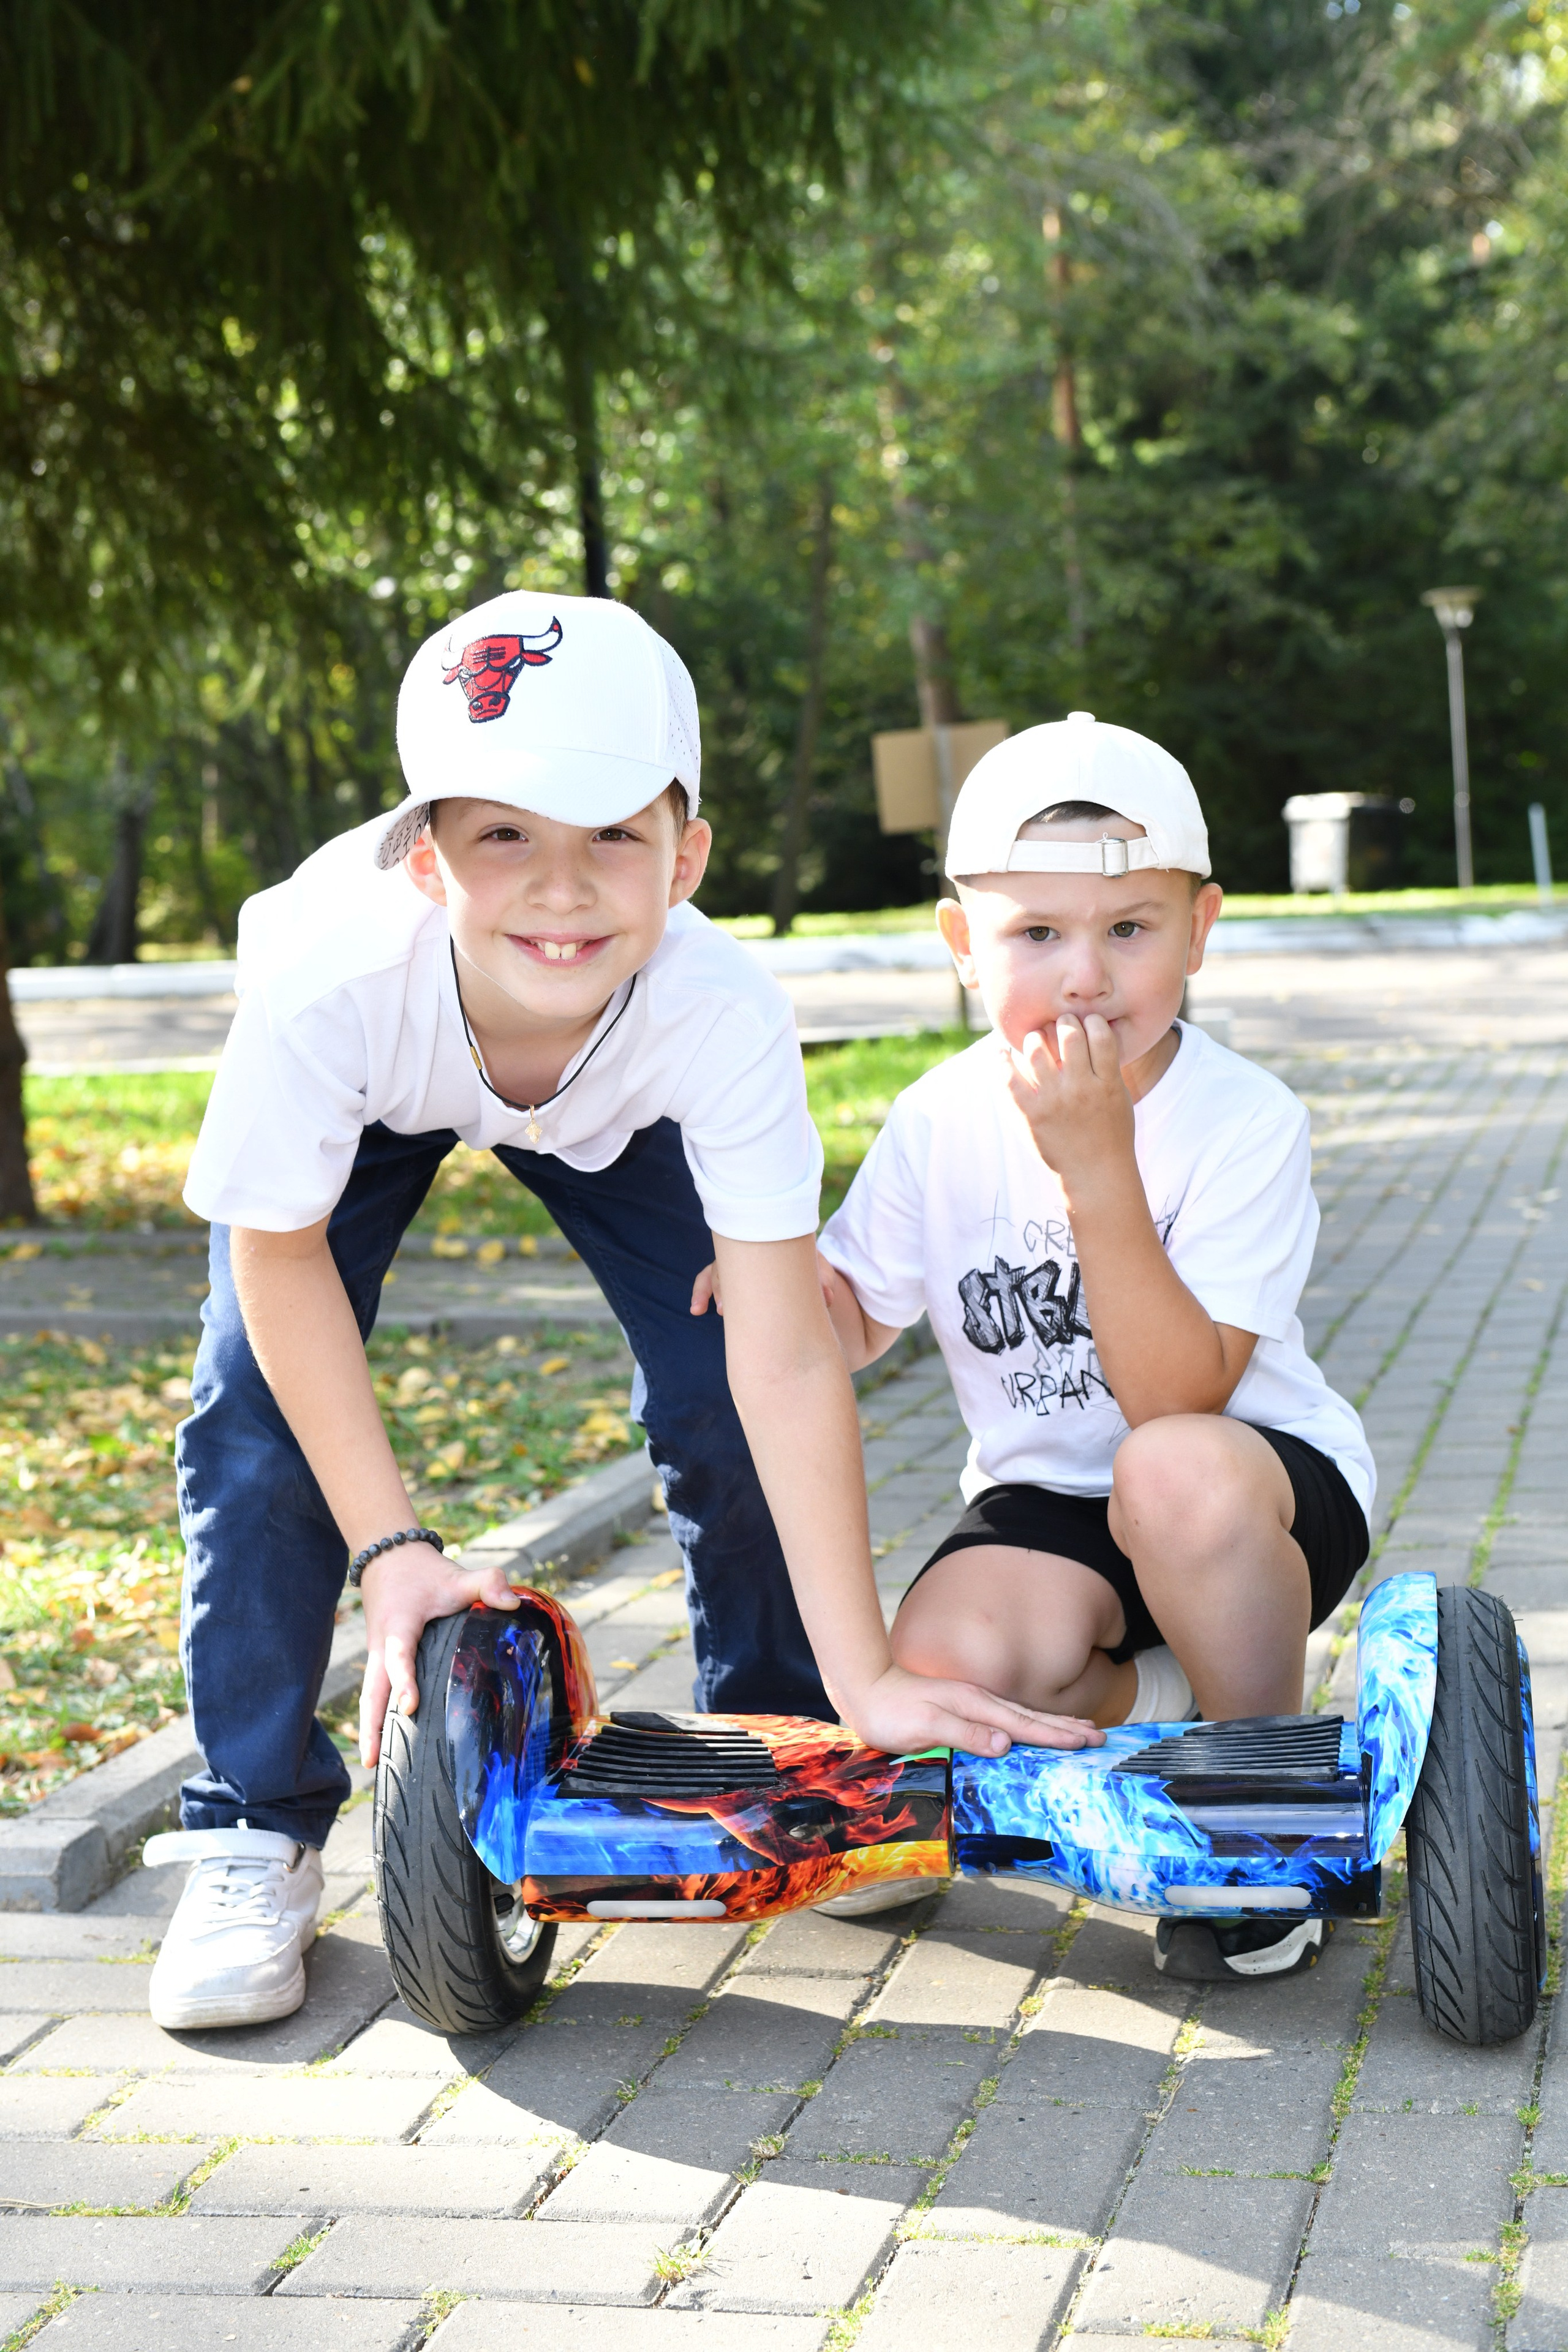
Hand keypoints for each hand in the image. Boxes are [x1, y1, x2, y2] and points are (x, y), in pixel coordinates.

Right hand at [358, 1542, 519, 1766]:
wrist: (388, 1557)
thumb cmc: (425, 1572)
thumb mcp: (457, 1574)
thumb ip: (487, 1582)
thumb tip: (512, 1602)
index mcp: (399, 1625)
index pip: (399, 1656)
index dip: (403, 1681)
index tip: (409, 1706)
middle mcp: (381, 1646)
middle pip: (371, 1690)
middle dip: (371, 1725)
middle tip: (371, 1761)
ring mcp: (376, 1655)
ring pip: (369, 1696)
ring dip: (369, 1728)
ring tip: (371, 1765)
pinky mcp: (378, 1660)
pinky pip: (373, 1692)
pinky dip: (374, 1717)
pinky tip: (381, 1745)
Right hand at [692, 1249, 842, 1321]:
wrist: (801, 1263)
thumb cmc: (810, 1267)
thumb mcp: (820, 1271)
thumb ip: (825, 1282)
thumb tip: (829, 1300)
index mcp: (768, 1246)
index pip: (751, 1250)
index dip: (745, 1269)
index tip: (742, 1291)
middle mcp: (747, 1252)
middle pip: (727, 1264)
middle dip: (723, 1285)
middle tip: (724, 1308)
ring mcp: (734, 1263)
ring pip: (714, 1271)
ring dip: (708, 1290)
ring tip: (709, 1310)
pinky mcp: (727, 1274)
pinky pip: (706, 1278)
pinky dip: (700, 1292)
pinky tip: (696, 1310)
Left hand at [841, 1661, 1101, 1758]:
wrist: (866, 1689)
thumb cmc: (891, 1713)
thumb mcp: (925, 1725)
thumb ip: (964, 1733)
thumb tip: (1005, 1744)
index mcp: (976, 1705)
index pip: (1024, 1725)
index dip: (1056, 1735)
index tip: (1086, 1741)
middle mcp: (980, 1701)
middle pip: (1032, 1716)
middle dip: (1066, 1727)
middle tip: (1100, 1735)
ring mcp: (974, 1703)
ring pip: (1023, 1714)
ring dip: (1053, 1723)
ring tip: (1081, 1727)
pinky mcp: (965, 1708)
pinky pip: (1008, 1717)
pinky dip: (1029, 1722)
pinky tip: (1033, 1727)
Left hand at [1005, 1012, 1134, 1185]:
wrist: (1096, 1176)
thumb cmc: (1112, 1136)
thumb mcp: (1120, 1098)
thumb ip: (1108, 1068)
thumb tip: (1092, 1033)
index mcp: (1107, 1083)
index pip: (1100, 1035)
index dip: (1092, 1021)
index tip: (1087, 1021)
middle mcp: (1080, 1088)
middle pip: (1069, 1035)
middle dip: (1064, 1021)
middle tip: (1060, 1023)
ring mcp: (1054, 1101)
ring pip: (1037, 1050)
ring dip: (1035, 1037)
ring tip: (1036, 1038)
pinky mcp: (1031, 1114)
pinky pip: (1010, 1079)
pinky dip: (1002, 1061)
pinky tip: (1001, 1052)